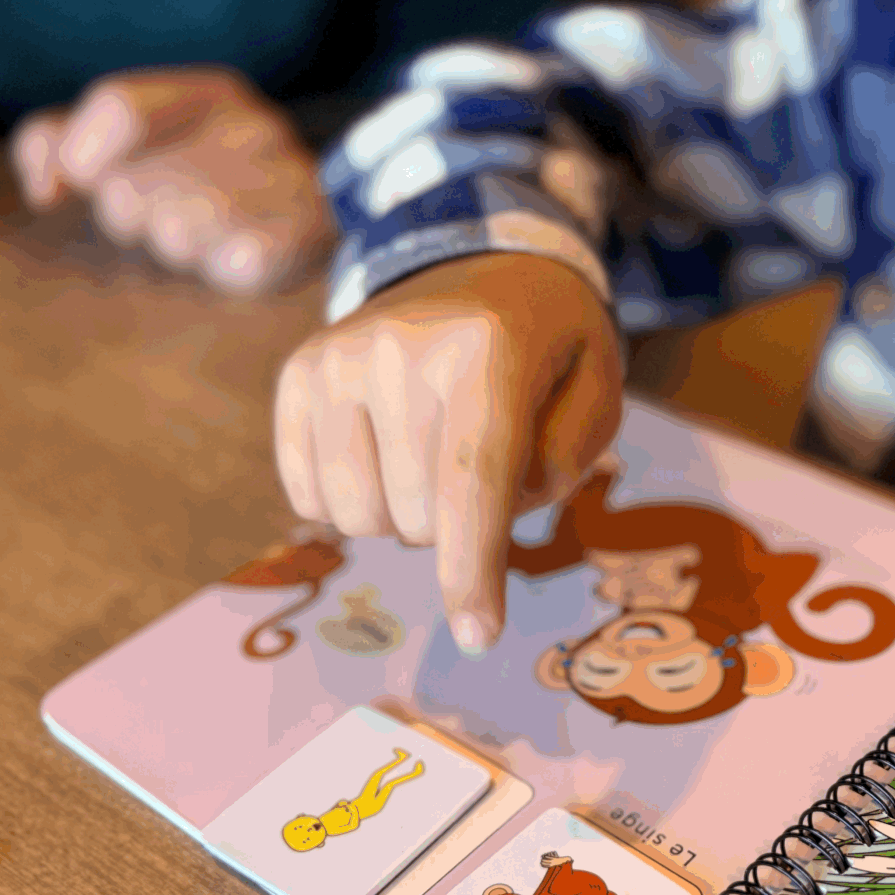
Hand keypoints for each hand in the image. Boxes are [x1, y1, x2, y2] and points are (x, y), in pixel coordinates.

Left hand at [11, 68, 329, 293]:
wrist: (312, 227)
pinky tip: (230, 263)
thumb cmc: (193, 190)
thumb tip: (48, 189)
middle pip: (132, 188)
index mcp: (207, 93)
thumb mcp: (120, 151)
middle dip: (128, 218)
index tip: (78, 187)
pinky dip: (222, 270)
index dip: (83, 157)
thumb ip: (53, 144)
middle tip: (158, 223)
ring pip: (179, 230)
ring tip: (196, 245)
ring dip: (174, 250)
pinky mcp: (312, 234)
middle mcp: (253, 124)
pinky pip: (240, 261)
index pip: (118, 108)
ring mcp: (289, 176)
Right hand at [272, 251, 621, 652]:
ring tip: (432, 453)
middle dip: (459, 524)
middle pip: (420, 517)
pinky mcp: (298, 373)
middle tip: (482, 465)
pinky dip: (352, 503)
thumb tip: (487, 524)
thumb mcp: (596, 389)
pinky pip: (310, 499)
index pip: (472, 482)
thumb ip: (565, 463)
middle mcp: (400, 347)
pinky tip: (384, 452)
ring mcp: (338, 357)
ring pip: (358, 519)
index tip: (478, 635)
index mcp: (489, 348)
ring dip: (404, 516)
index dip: (473, 570)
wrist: (477, 259)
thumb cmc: (547, 344)